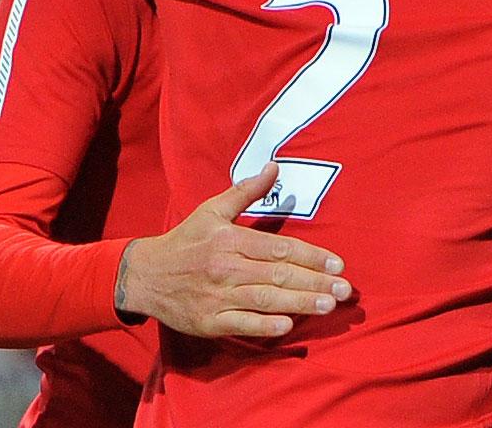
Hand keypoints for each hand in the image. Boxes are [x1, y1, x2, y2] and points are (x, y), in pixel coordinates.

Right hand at [114, 162, 351, 337]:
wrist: (145, 276)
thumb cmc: (186, 240)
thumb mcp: (212, 209)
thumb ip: (246, 191)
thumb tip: (274, 167)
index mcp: (230, 239)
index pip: (279, 248)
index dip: (311, 256)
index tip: (338, 264)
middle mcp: (226, 267)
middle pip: (278, 275)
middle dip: (314, 283)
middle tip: (345, 290)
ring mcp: (217, 296)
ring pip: (265, 300)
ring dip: (299, 303)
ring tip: (328, 306)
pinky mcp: (209, 321)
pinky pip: (242, 324)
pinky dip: (265, 325)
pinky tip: (289, 325)